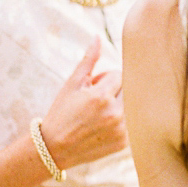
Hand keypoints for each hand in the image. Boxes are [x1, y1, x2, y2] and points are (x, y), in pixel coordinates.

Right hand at [40, 37, 127, 169]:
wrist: (54, 148)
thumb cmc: (61, 113)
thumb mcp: (71, 85)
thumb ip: (88, 61)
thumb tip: (98, 37)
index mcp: (101, 97)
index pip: (119, 75)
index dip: (105, 79)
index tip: (93, 88)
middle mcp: (115, 114)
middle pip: (128, 89)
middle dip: (115, 90)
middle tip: (97, 101)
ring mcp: (122, 130)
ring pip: (132, 105)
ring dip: (120, 105)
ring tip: (100, 114)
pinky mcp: (125, 143)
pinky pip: (133, 122)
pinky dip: (123, 120)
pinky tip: (104, 126)